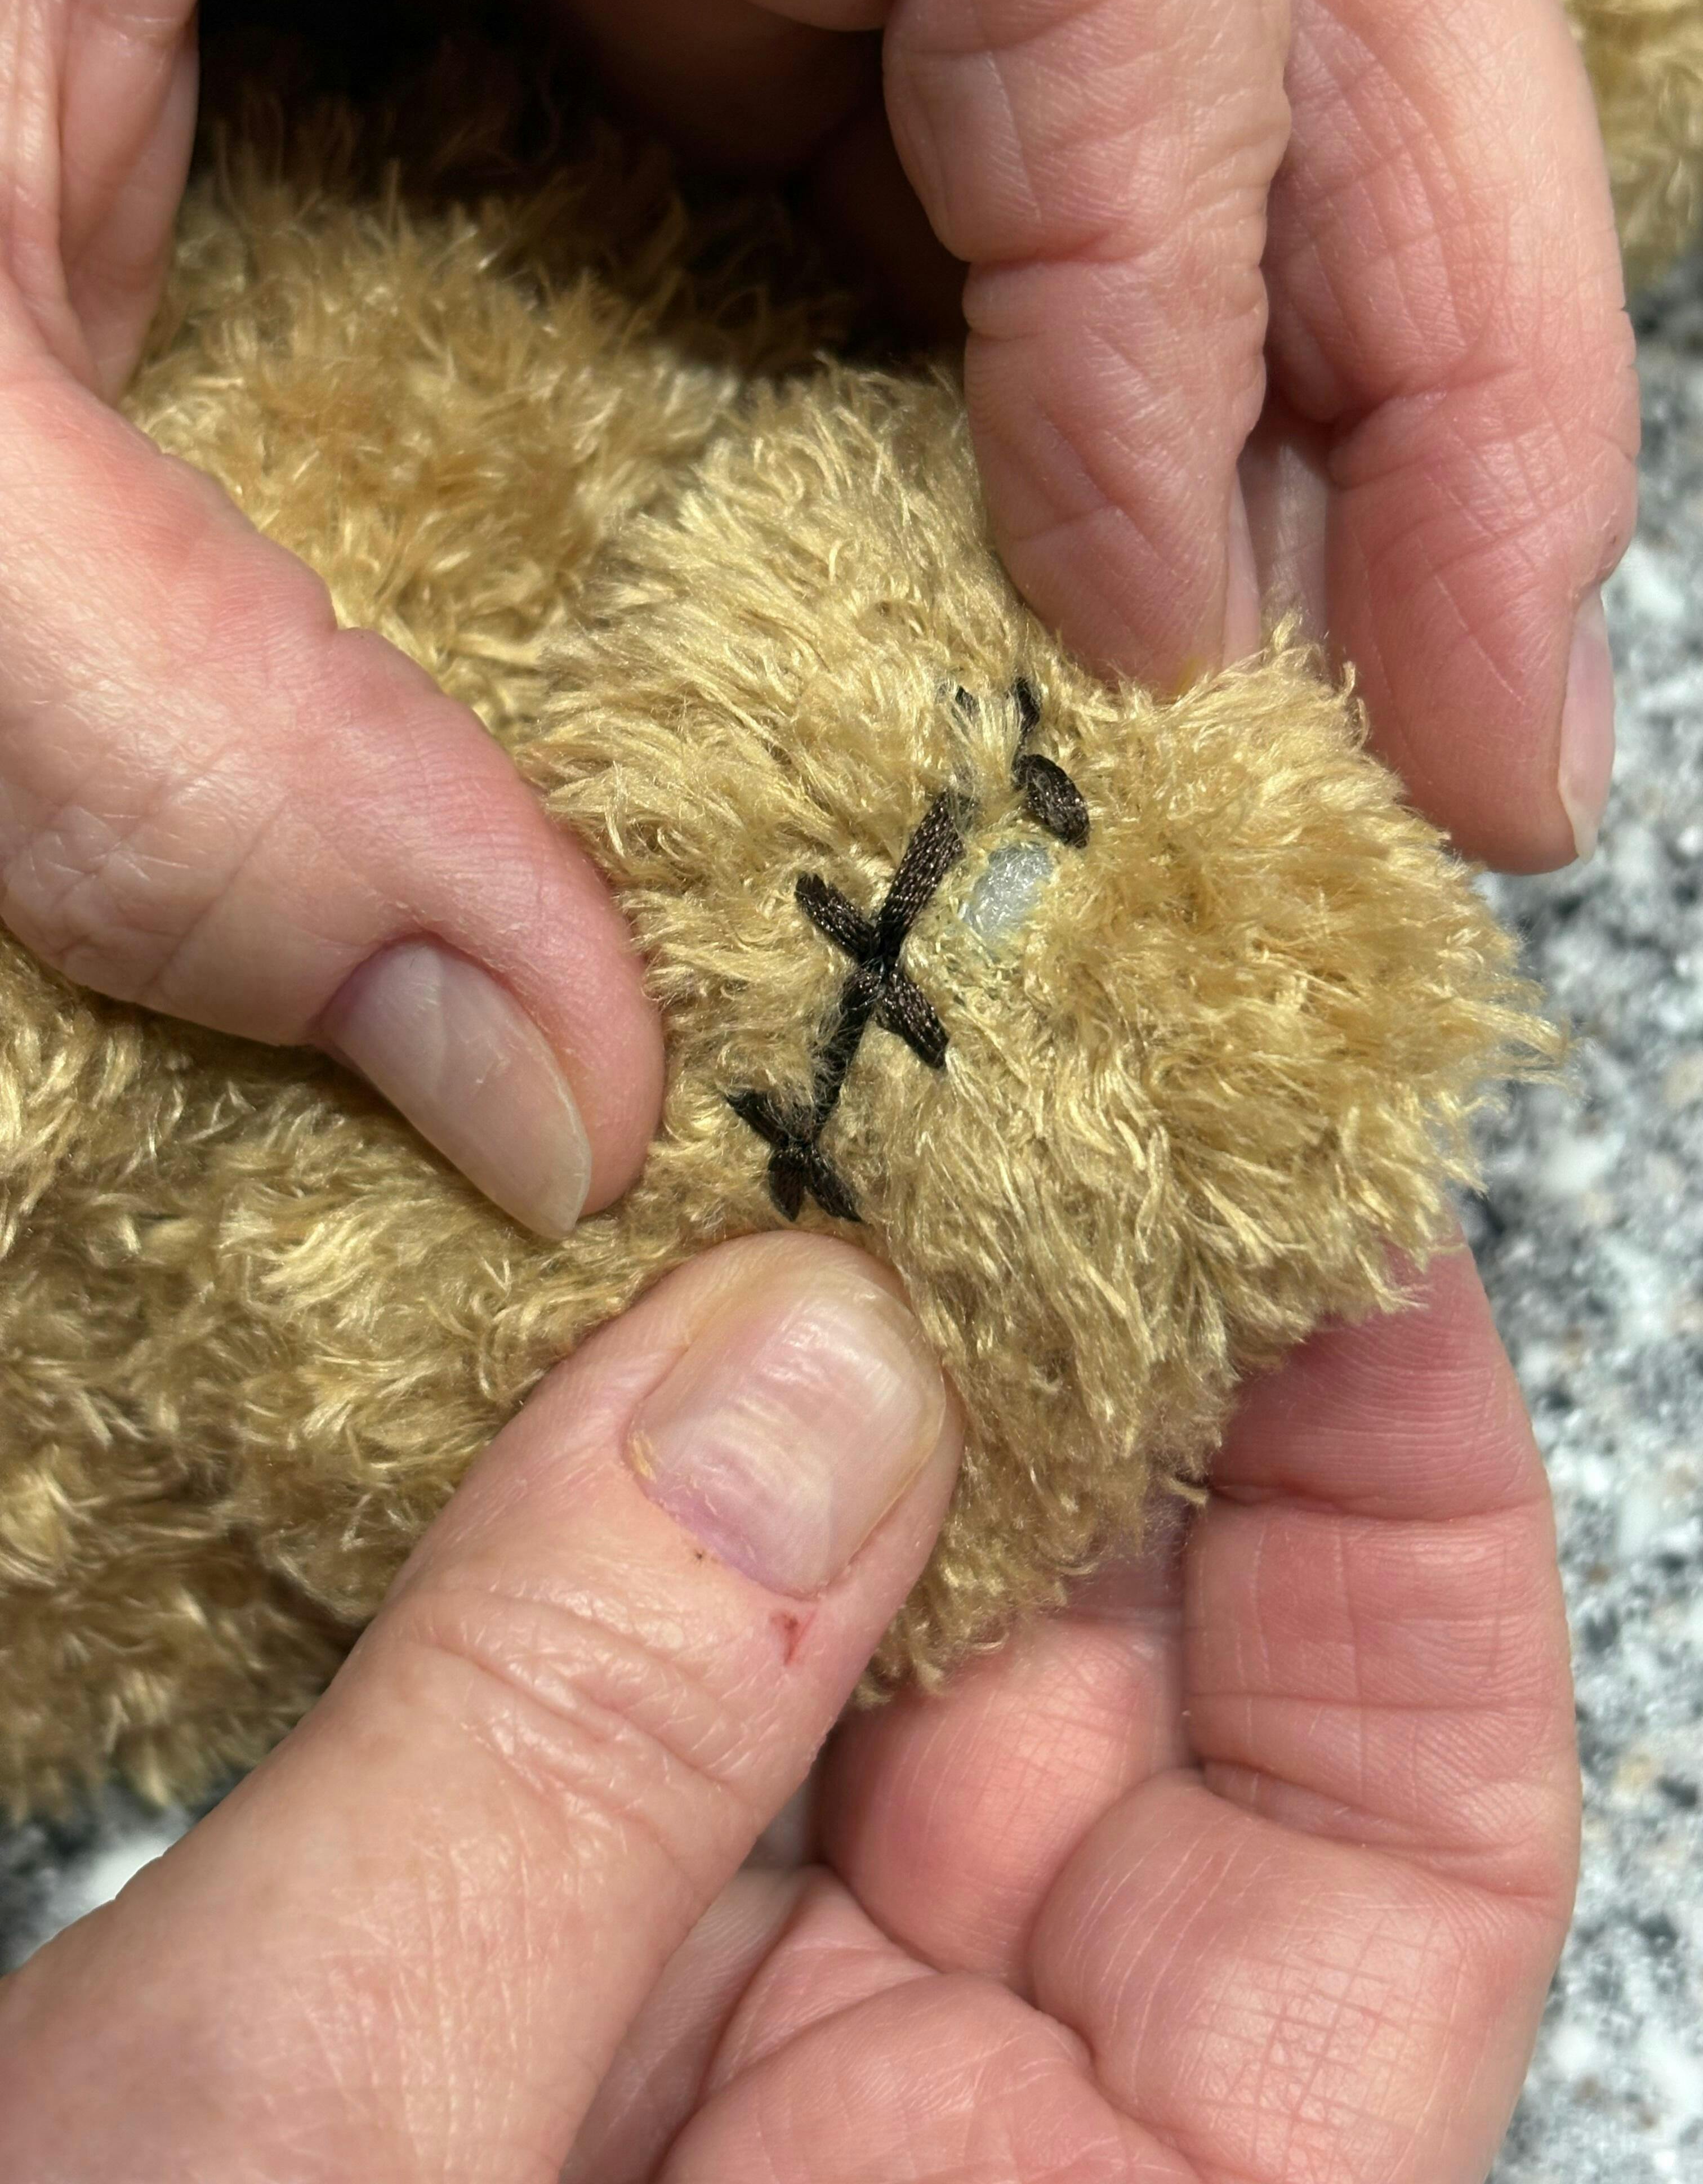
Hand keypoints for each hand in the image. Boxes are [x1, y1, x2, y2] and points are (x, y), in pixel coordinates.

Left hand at [0, 0, 1636, 1226]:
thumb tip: (530, 1095)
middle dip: (1432, 332)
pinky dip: (1038, 325)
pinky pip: (941, 86)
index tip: (1185, 675)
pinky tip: (1049, 557)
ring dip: (1267, 361)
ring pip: (1151, 25)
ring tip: (1328, 681)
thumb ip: (144, 710)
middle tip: (1500, 717)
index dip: (1208, 304)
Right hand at [0, 1234, 1576, 2181]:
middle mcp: (958, 2148)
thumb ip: (574, 1752)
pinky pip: (682, 1682)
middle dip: (1093, 1370)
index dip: (1405, 1501)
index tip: (1331, 1209)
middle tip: (1016, 1077)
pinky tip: (622, 1302)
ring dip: (855, 1394)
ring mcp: (759, 2050)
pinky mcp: (569, 1975)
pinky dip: (654, 1488)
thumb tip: (811, 1354)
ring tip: (812, 1126)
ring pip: (899, 1648)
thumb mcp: (328, 2141)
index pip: (1395, 1839)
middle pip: (1140, 1691)